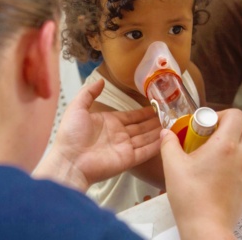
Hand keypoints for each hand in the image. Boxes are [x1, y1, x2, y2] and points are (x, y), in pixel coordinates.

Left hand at [34, 79, 160, 191]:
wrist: (69, 161)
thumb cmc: (71, 135)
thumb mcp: (77, 108)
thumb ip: (89, 93)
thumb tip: (101, 80)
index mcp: (109, 122)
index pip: (131, 116)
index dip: (143, 112)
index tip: (156, 106)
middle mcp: (119, 135)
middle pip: (141, 127)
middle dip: (154, 121)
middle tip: (169, 115)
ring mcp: (125, 148)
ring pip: (146, 138)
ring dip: (158, 132)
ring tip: (172, 125)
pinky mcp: (128, 159)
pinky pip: (145, 151)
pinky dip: (156, 146)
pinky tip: (167, 139)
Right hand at [160, 109, 241, 239]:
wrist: (205, 226)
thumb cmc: (189, 196)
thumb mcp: (172, 166)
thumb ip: (168, 144)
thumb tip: (166, 132)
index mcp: (224, 145)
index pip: (236, 115)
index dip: (222, 114)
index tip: (207, 123)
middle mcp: (241, 154)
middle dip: (233, 124)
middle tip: (215, 133)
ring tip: (223, 149)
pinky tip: (236, 164)